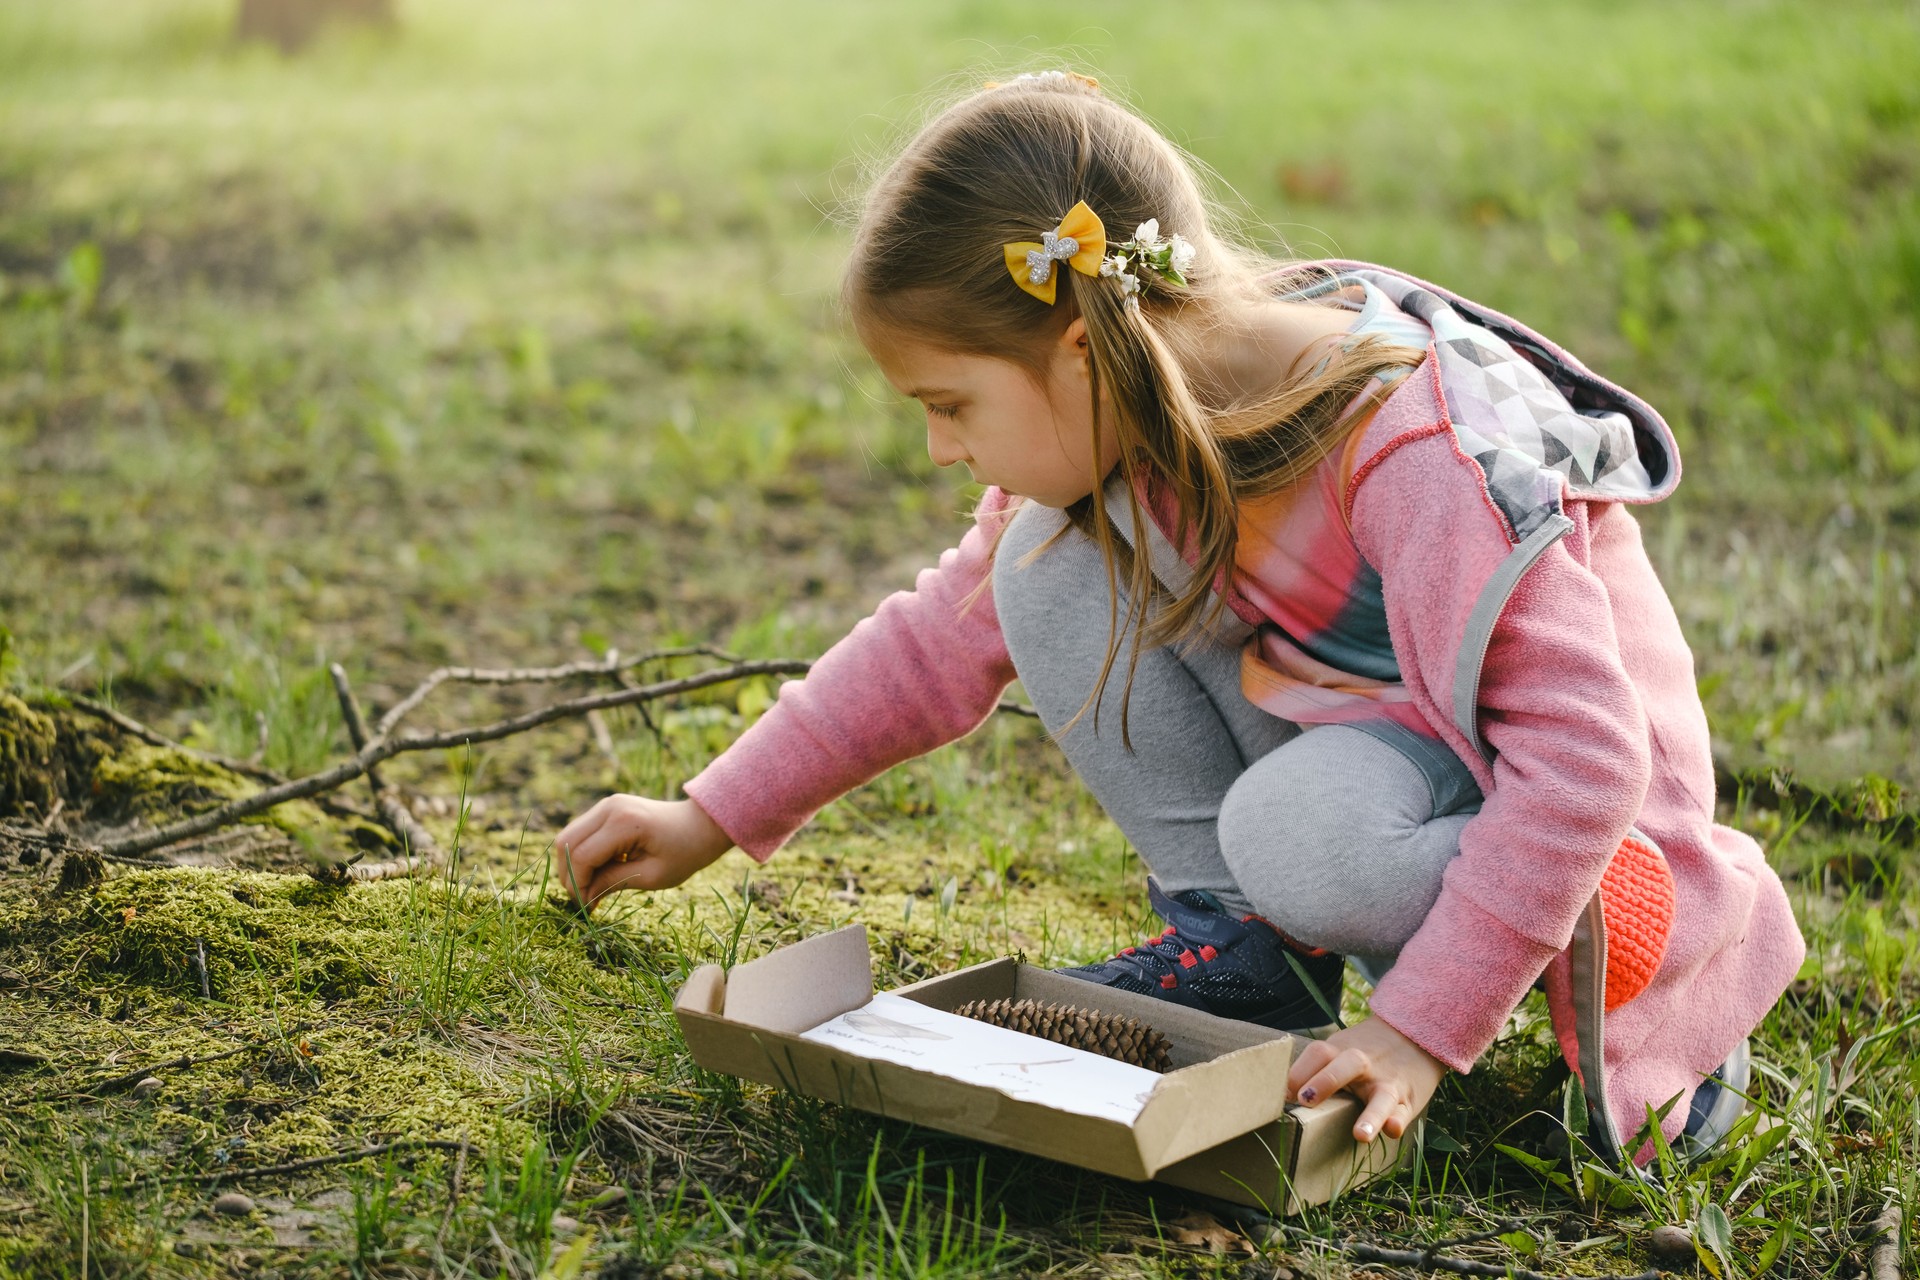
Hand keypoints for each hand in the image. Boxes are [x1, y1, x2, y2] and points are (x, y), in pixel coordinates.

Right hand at [552, 795, 733, 908]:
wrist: (700, 825)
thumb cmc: (684, 852)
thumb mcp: (652, 875)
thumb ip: (614, 882)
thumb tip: (583, 899)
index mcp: (624, 822)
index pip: (582, 856)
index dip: (579, 885)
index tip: (588, 907)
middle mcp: (609, 807)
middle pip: (566, 842)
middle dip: (570, 875)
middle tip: (586, 900)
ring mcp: (606, 805)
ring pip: (568, 837)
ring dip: (573, 866)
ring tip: (592, 889)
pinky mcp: (606, 809)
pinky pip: (580, 833)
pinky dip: (581, 855)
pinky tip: (599, 873)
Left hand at [1287, 1016, 1445, 1144]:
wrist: (1414, 1034)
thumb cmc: (1362, 1052)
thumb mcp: (1339, 1051)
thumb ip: (1313, 1070)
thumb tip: (1276, 1095)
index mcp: (1341, 1050)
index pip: (1317, 1054)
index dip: (1297, 1073)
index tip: (1275, 1095)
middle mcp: (1364, 1064)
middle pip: (1346, 1065)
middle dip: (1325, 1082)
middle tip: (1304, 1100)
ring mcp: (1387, 1082)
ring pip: (1382, 1097)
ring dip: (1371, 1116)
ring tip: (1360, 1135)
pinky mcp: (1407, 1099)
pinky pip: (1404, 1111)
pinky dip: (1399, 1120)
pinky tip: (1392, 1130)